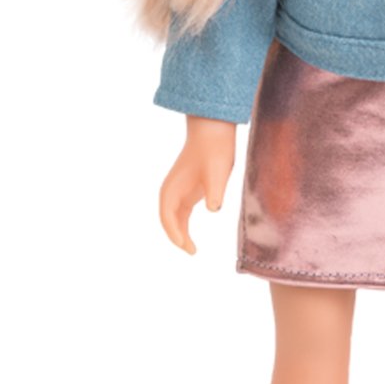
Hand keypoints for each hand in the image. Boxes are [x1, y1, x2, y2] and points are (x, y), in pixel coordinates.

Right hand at [159, 116, 236, 253]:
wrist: (214, 131)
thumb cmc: (214, 151)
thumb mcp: (217, 172)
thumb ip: (215, 191)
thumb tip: (213, 208)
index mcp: (173, 187)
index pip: (167, 216)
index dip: (174, 233)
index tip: (185, 245)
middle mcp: (172, 190)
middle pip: (169, 220)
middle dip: (177, 237)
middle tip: (192, 252)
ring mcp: (180, 190)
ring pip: (175, 217)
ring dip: (180, 233)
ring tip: (192, 249)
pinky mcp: (190, 189)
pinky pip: (182, 212)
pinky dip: (184, 224)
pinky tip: (191, 235)